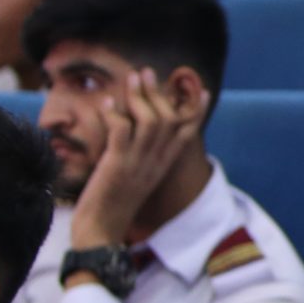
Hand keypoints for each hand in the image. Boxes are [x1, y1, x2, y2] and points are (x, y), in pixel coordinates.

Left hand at [71, 69, 207, 246]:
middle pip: (168, 120)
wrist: (101, 230)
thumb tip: (133, 135)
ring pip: (150, 121)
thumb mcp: (134, 180)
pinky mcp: (118, 164)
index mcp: (163, 166)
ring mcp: (138, 163)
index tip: (202, 90)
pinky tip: (108, 103)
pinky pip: (122, 131)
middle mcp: (155, 162)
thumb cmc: (112, 206)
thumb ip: (139, 158)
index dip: (196, 110)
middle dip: (159, 92)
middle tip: (147, 71)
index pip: (187, 134)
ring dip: (140, 96)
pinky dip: (116, 114)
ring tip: (131, 78)